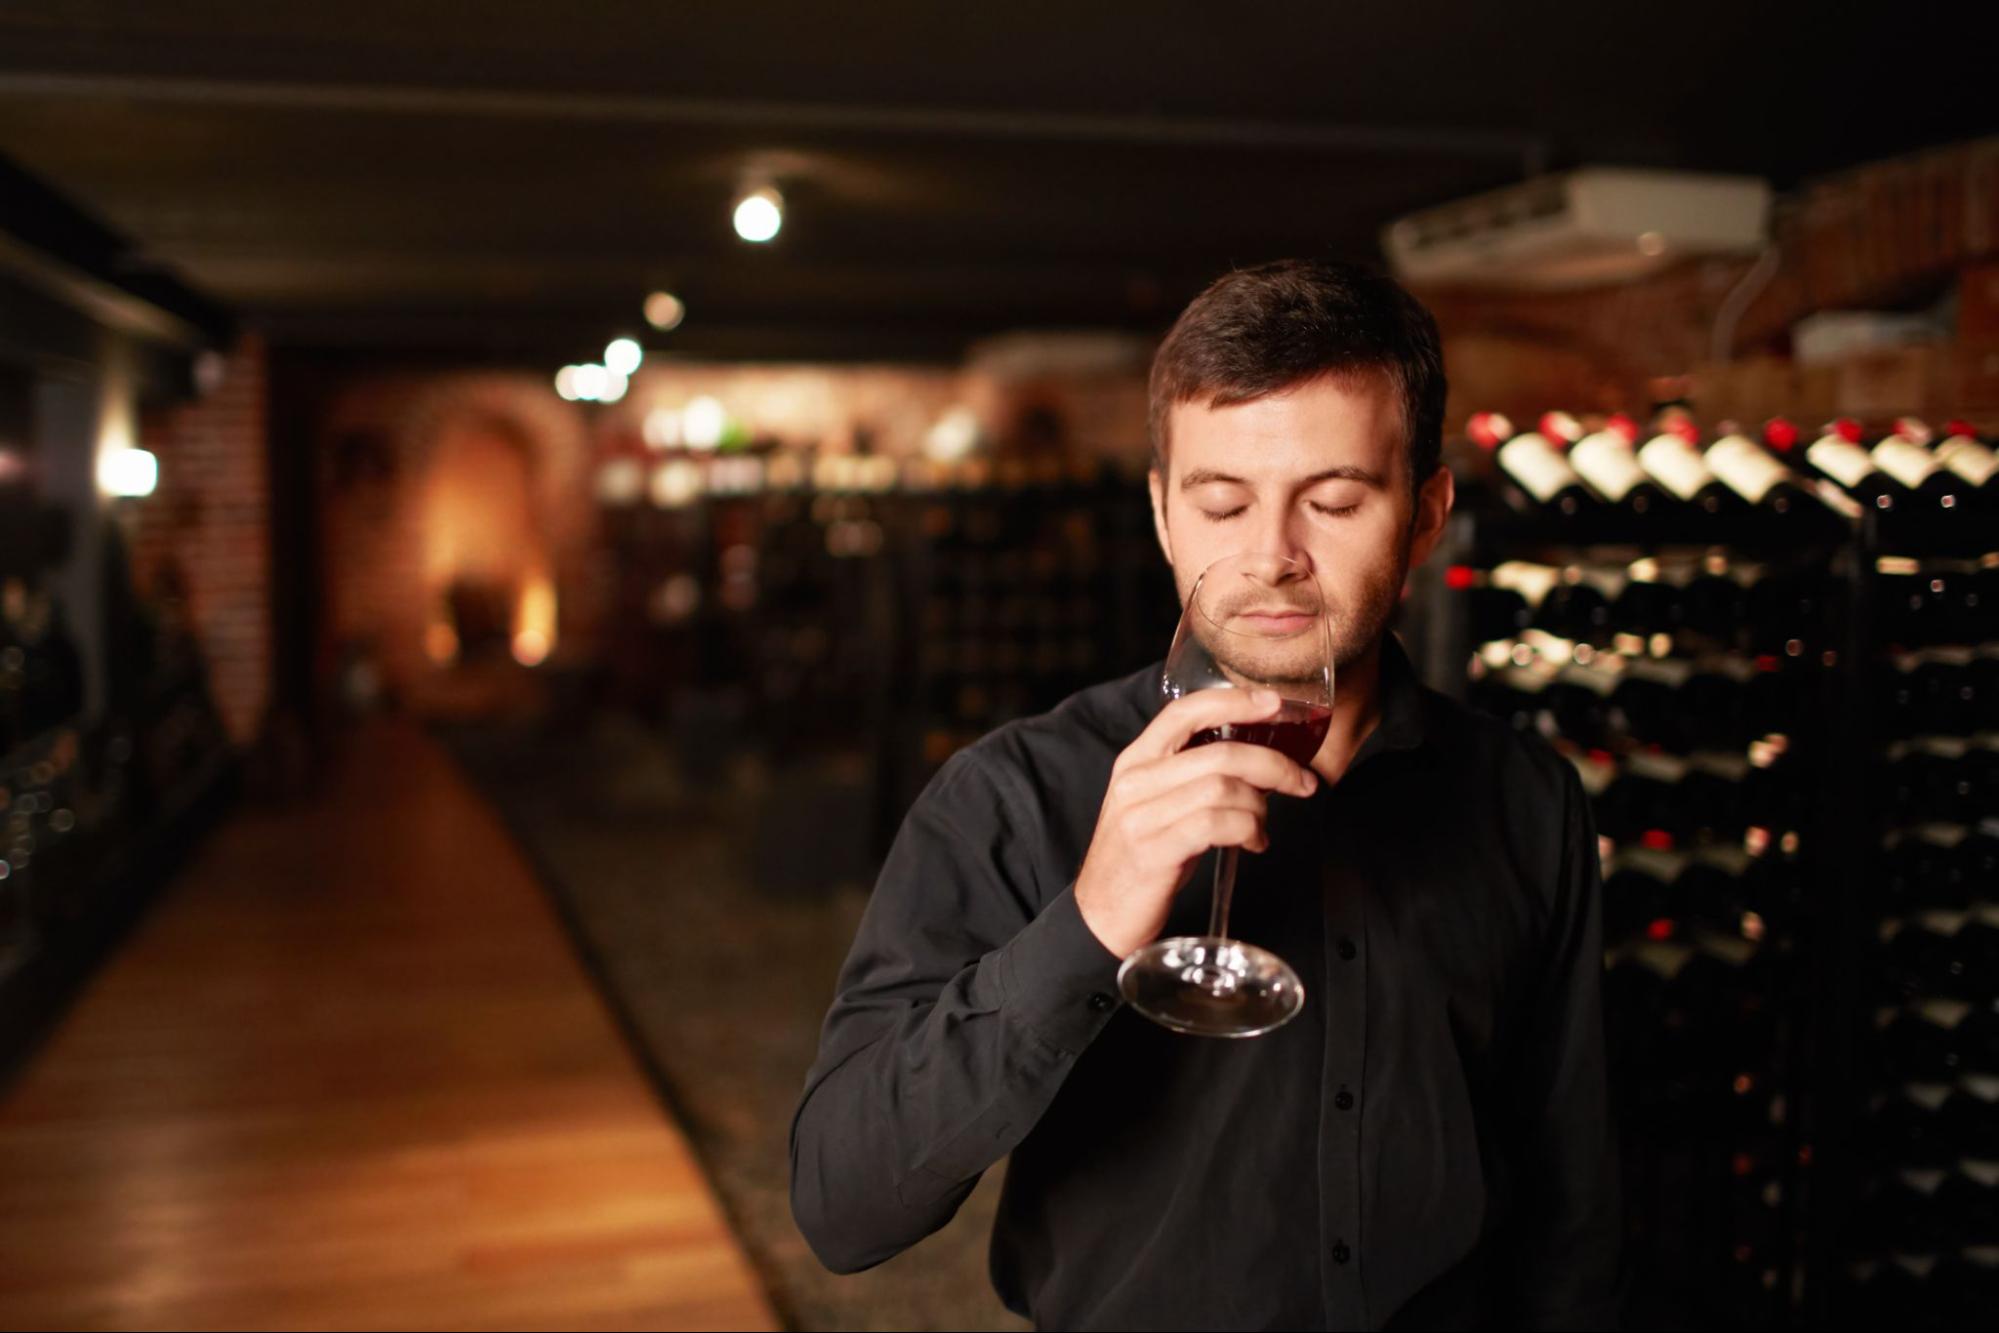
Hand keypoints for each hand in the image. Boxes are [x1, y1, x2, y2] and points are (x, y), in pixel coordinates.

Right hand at [1074, 688, 1318, 956]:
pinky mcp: (1155, 851)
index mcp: (1136, 760)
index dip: (1233, 702)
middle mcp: (1136, 782)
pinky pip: (1216, 825)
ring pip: (1223, 789)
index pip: (1184, 712)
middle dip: (1273, 765)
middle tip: (1302, 781)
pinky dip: (1247, 831)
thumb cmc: (1142, 858)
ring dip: (1260, 807)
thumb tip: (1260, 762)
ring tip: (1263, 827)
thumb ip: (1194, 777)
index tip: (1273, 704)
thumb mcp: (1158, 805)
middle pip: (1219, 754)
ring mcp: (1142, 817)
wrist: (1101, 914)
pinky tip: (1253, 843)